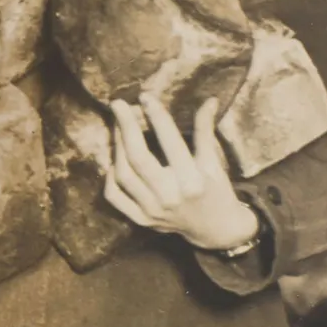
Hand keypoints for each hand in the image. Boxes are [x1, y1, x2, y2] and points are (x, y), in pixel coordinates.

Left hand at [105, 96, 259, 251]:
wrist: (216, 230)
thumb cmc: (216, 190)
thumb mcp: (213, 162)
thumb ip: (206, 131)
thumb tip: (209, 100)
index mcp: (193, 180)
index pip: (170, 143)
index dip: (157, 117)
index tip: (145, 97)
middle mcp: (170, 196)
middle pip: (138, 157)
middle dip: (126, 127)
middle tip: (118, 104)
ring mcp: (152, 210)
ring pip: (124, 175)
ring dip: (117, 147)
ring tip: (117, 127)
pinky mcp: (141, 219)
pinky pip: (115, 197)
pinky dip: (109, 179)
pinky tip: (112, 162)